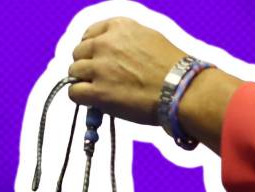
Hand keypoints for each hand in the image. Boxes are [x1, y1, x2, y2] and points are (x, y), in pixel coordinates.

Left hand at [66, 18, 186, 126]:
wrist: (181, 89)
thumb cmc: (172, 67)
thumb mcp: (149, 37)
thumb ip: (126, 39)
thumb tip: (110, 49)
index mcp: (119, 27)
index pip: (89, 34)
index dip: (91, 49)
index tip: (96, 58)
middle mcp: (105, 43)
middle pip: (79, 53)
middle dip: (87, 65)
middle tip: (99, 77)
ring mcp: (100, 68)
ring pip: (74, 72)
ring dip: (83, 81)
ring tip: (99, 89)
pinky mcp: (98, 92)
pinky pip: (74, 92)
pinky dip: (80, 97)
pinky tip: (92, 100)